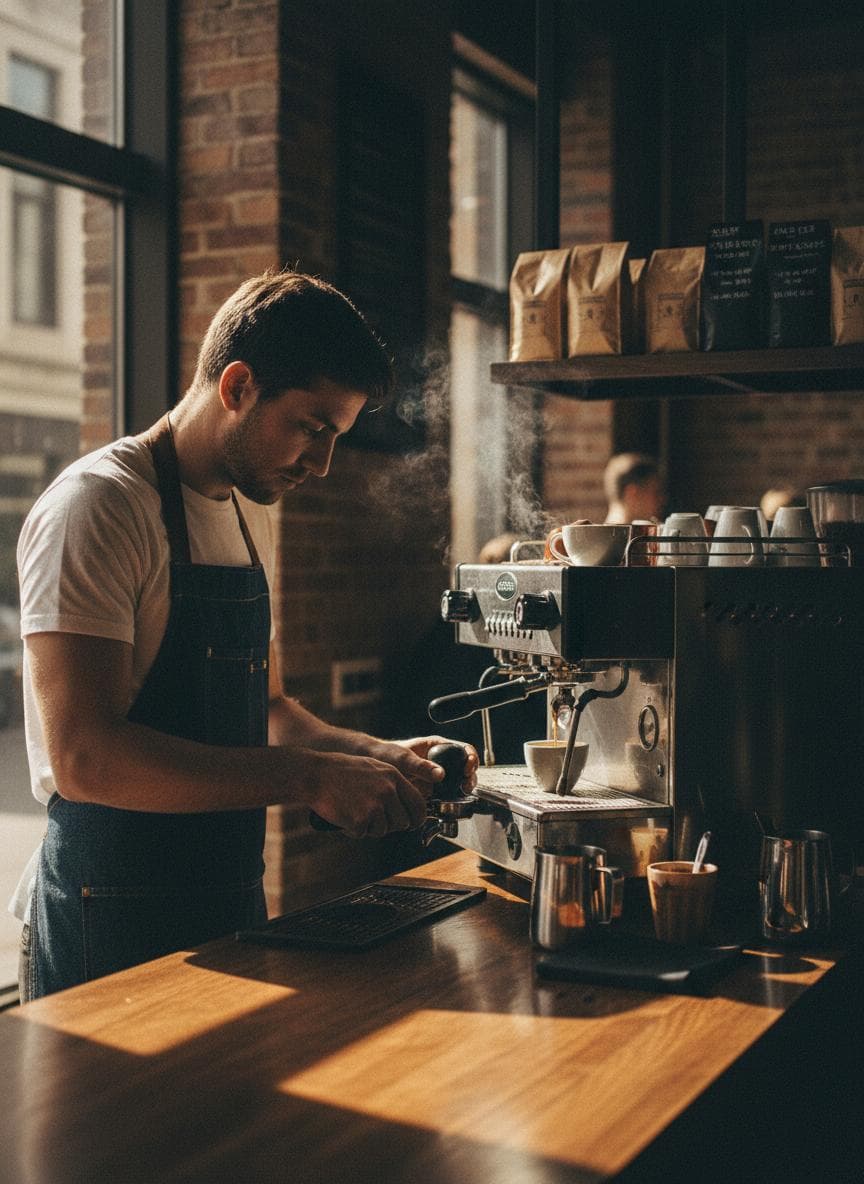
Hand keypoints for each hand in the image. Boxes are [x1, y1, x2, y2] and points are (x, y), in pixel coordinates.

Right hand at [303, 749, 429, 837]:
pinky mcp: (360, 820)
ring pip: (383, 831)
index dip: (417, 818)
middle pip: (402, 822)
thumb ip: (393, 785)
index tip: (412, 823)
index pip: (418, 804)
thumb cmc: (343, 771)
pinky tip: (344, 816)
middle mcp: (388, 791)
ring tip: (354, 811)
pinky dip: (353, 830)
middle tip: (373, 818)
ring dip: (369, 827)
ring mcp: (375, 806)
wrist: (316, 774)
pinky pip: (363, 834)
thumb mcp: (375, 768)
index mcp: (394, 777)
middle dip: (390, 825)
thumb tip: (408, 807)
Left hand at [369, 736, 478, 792]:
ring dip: (462, 789)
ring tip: (460, 794)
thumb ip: (421, 766)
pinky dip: (450, 799)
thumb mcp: (403, 758)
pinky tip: (448, 802)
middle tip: (466, 785)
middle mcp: (440, 760)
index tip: (468, 767)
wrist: (374, 766)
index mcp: (437, 746)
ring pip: (457, 782)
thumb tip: (441, 775)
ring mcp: (436, 775)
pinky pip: (445, 794)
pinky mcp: (431, 789)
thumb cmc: (386, 754)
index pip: (462, 749)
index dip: (470, 757)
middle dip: (470, 776)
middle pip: (464, 767)